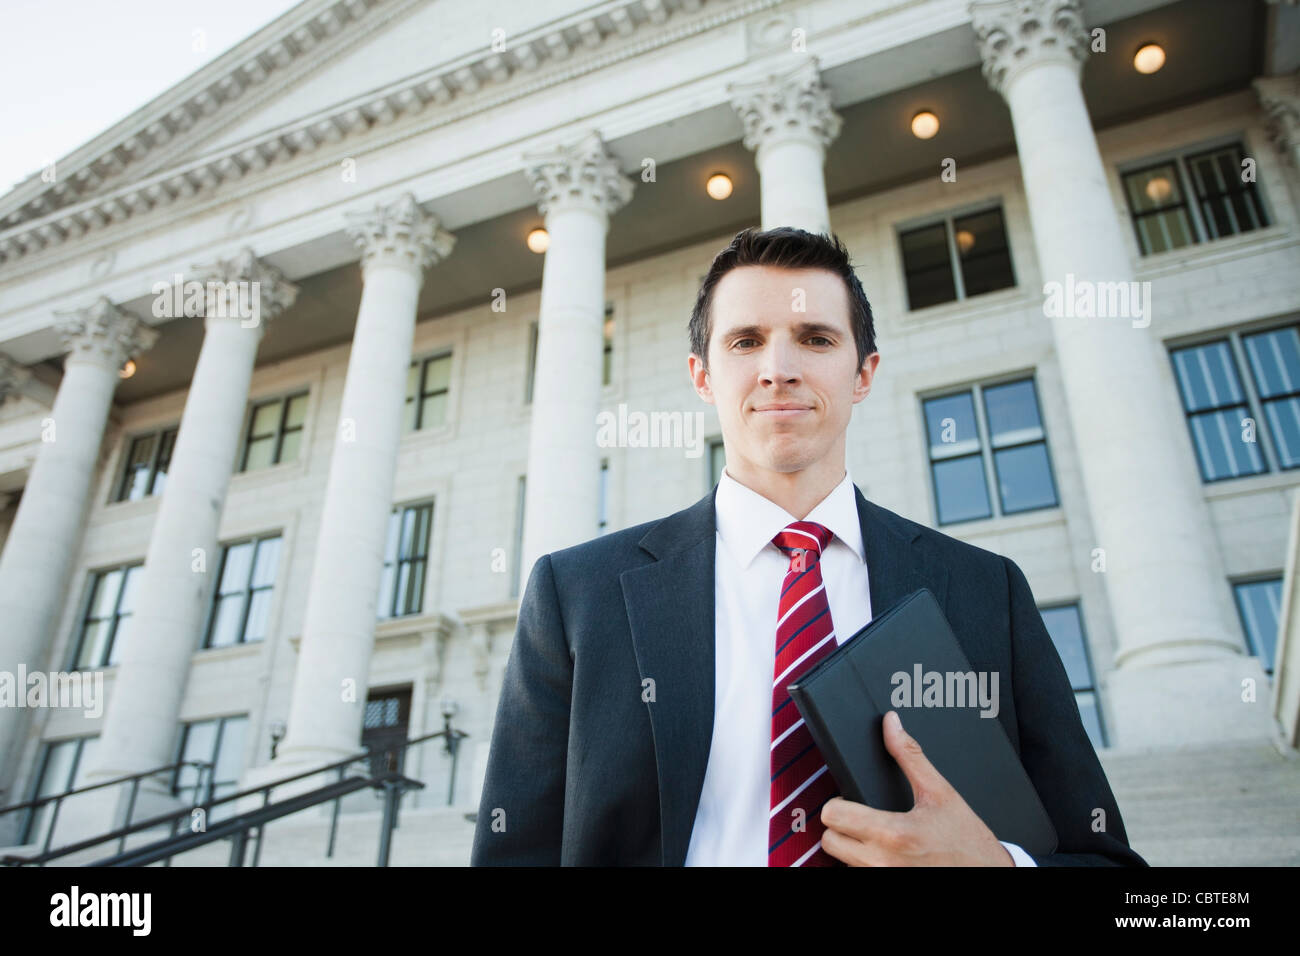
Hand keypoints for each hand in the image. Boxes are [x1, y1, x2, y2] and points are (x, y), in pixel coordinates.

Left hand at [819, 710, 1012, 865]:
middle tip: (862, 818)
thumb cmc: (968, 841)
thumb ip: (910, 756)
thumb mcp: (941, 792)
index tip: (852, 801)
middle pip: (829, 841)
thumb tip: (892, 724)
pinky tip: (886, 855)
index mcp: (894, 833)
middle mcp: (882, 862)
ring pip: (841, 861)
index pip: (832, 816)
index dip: (838, 803)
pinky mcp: (888, 888)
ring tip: (878, 837)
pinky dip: (865, 864)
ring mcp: (884, 879)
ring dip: (852, 848)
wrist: (989, 874)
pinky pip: (859, 874)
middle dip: (841, 826)